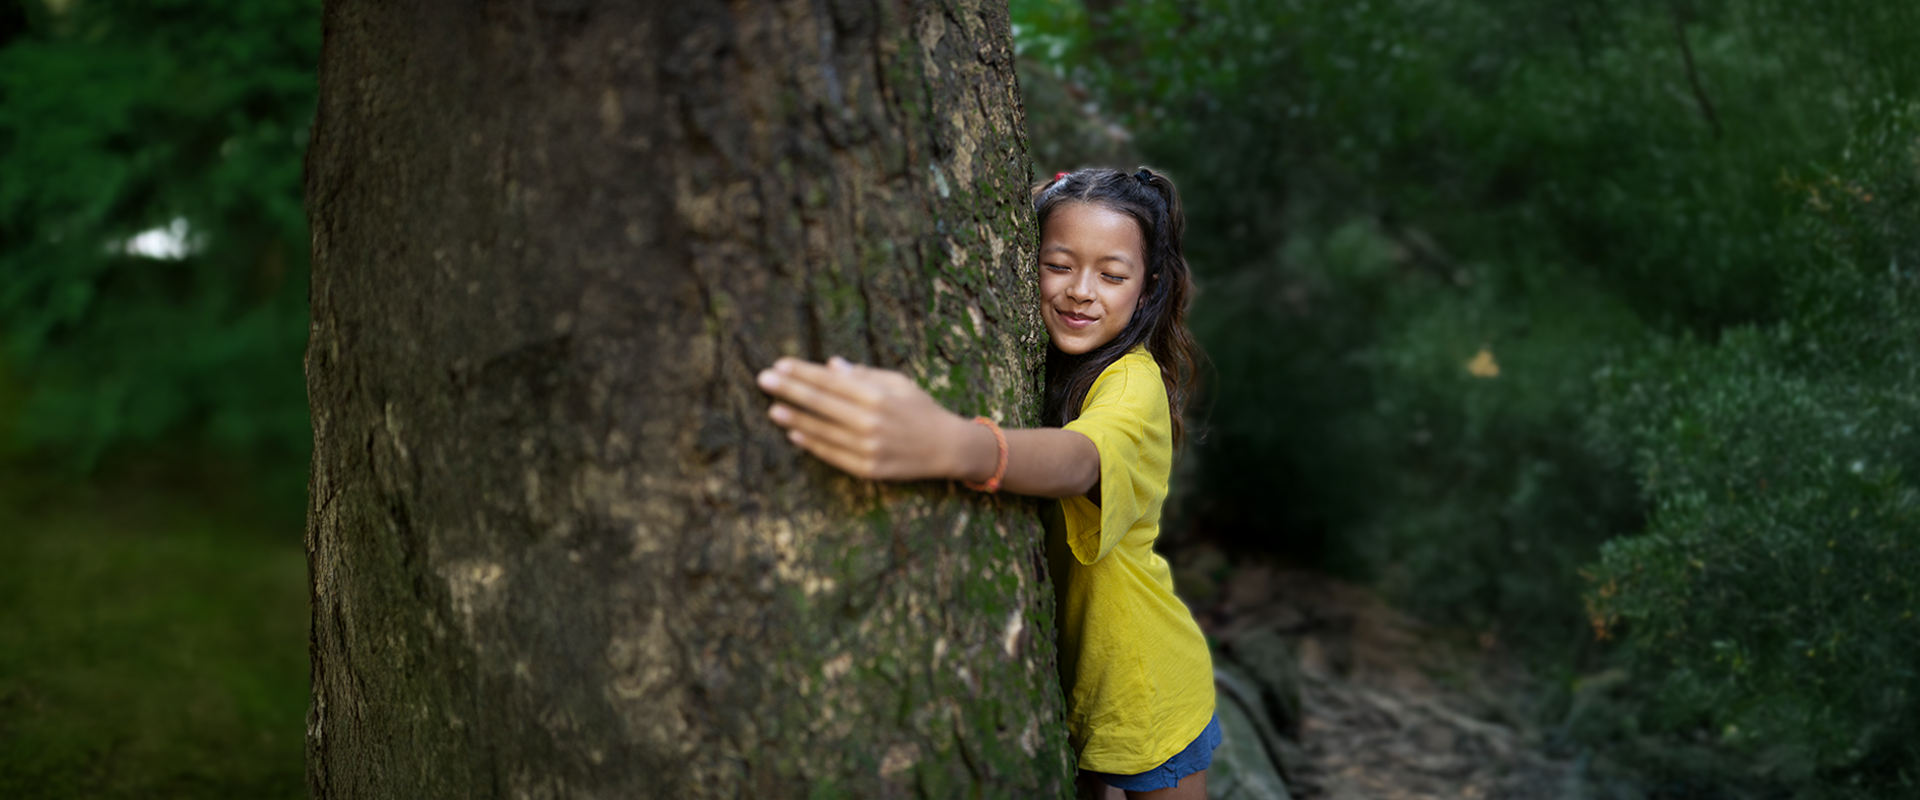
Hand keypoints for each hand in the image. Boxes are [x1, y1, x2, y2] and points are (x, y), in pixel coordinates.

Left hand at [756, 356, 981, 481]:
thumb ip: (863, 375)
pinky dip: (812, 445)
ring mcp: (868, 447)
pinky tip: (794, 435)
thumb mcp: (897, 383)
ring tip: (773, 409)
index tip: (780, 364)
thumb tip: (830, 365)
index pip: (831, 381)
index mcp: (877, 395)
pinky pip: (833, 455)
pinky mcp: (868, 468)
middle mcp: (870, 421)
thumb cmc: (920, 409)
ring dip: (795, 419)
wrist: (947, 448)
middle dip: (790, 390)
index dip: (803, 372)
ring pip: (823, 431)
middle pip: (821, 403)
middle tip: (764, 380)